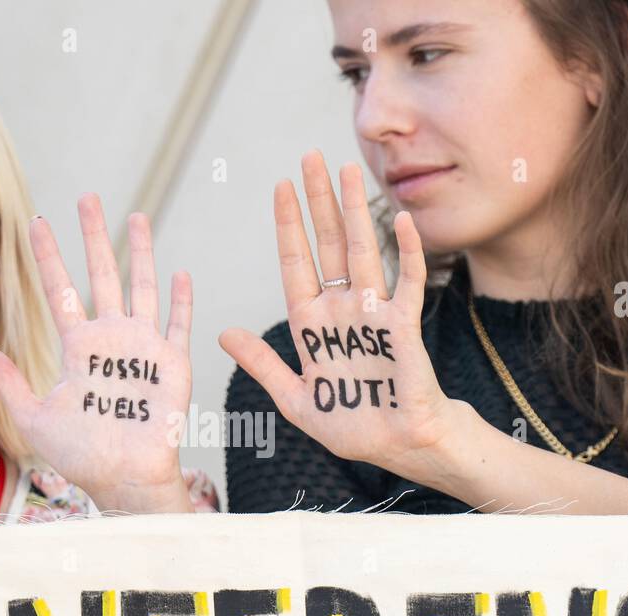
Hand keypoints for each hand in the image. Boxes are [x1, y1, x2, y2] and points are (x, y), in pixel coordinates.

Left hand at [0, 194, 193, 513]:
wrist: (124, 479)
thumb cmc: (81, 455)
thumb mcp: (36, 417)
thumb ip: (9, 383)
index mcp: (79, 348)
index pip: (60, 291)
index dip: (48, 257)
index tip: (34, 223)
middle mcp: (111, 339)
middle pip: (101, 275)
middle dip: (93, 236)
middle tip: (86, 198)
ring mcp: (143, 348)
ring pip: (141, 287)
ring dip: (140, 252)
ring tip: (136, 216)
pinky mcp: (172, 364)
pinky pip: (178, 325)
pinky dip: (180, 300)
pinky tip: (180, 272)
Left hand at [219, 150, 458, 481]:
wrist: (399, 446)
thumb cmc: (353, 426)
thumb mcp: (294, 399)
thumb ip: (262, 365)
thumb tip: (222, 334)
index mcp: (312, 326)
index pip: (296, 264)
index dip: (288, 227)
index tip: (279, 188)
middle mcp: (341, 310)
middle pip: (327, 245)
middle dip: (318, 202)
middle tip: (309, 157)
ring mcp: (373, 314)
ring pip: (361, 252)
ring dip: (353, 211)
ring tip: (346, 170)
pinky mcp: (403, 326)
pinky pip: (406, 282)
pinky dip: (405, 252)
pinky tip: (399, 220)